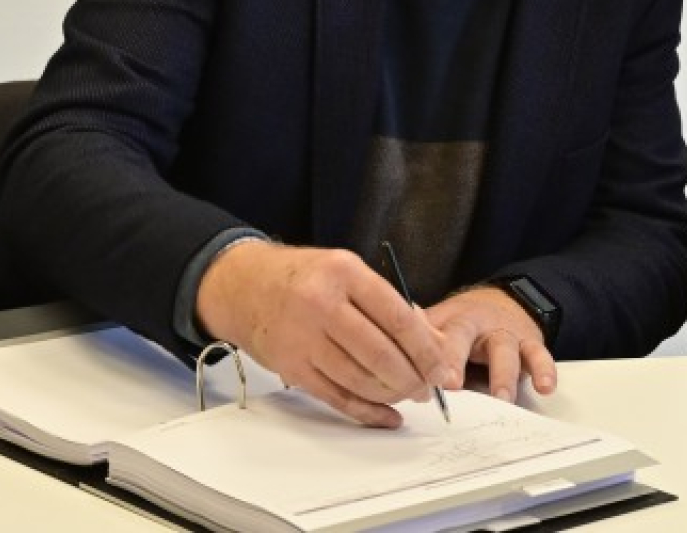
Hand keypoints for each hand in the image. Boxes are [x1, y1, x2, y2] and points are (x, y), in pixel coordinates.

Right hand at [195, 241, 453, 427]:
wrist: (243, 286)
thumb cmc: (303, 278)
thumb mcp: (346, 272)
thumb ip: (387, 304)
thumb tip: (433, 344)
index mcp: (344, 273)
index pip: (397, 317)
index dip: (426, 349)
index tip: (442, 368)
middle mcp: (322, 304)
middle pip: (380, 354)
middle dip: (413, 378)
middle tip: (428, 388)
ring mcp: (303, 338)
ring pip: (361, 380)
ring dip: (392, 395)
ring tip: (408, 396)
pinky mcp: (291, 367)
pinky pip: (337, 398)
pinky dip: (366, 412)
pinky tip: (386, 415)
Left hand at [427, 286, 554, 401]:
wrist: (505, 301)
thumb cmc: (465, 322)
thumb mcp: (440, 322)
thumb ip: (419, 336)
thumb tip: (383, 344)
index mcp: (453, 321)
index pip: (438, 334)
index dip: (431, 354)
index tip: (425, 375)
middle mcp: (480, 325)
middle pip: (468, 339)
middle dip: (459, 360)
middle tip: (453, 386)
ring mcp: (507, 335)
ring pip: (506, 352)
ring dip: (504, 376)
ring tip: (502, 399)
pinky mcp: (531, 345)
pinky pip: (540, 357)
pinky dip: (546, 371)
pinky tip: (546, 387)